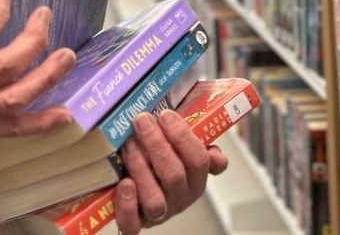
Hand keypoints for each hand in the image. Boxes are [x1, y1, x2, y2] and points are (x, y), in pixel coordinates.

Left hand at [114, 111, 228, 233]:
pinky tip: (124, 183)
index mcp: (196, 180)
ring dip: (140, 168)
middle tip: (141, 120)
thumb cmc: (160, 161)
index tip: (165, 115)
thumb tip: (216, 152)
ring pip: (155, 200)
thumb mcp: (181, 148)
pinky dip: (127, 205)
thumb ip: (197, 141)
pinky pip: (132, 224)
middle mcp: (180, 199)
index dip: (182, 137)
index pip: (199, 161)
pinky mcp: (135, 224)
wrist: (137, 192)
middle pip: (174, 176)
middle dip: (156, 144)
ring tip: (128, 144)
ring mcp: (158, 214)